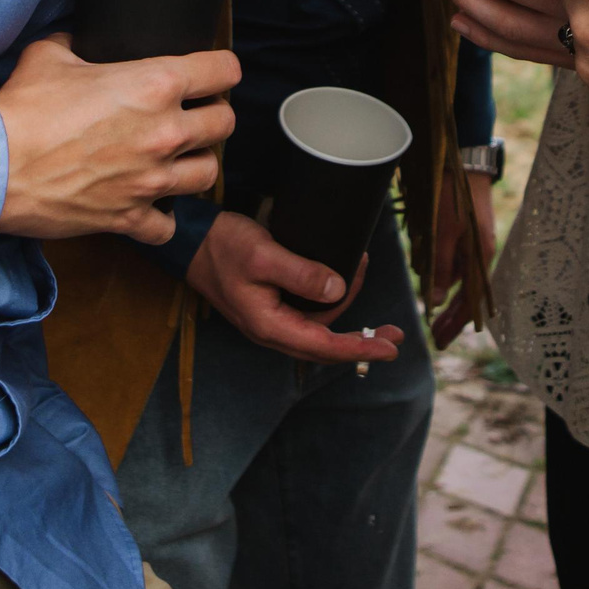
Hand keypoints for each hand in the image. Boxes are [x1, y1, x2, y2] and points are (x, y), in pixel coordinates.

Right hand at [0, 36, 238, 243]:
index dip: (221, 69)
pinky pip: (167, 225)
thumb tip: (77, 37)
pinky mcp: (131, 216)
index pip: (224, 70)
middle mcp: (164, 131)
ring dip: (195, 163)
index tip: (213, 74)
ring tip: (177, 158)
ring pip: (209, 172)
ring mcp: (151, 179)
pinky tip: (147, 203)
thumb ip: (75, 42)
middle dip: (213, 116)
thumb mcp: (49, 56)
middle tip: (193, 115)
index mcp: (154, 84)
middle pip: (225, 124)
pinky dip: (161, 217)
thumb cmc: (22, 111)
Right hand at [185, 212, 407, 364]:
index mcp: (269, 325)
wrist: (191, 240)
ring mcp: (272, 320)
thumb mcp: (264, 255)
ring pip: (320, 327)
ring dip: (347, 311)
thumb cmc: (223, 246)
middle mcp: (272, 330)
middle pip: (326, 345)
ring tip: (363, 272)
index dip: (360, 348)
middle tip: (396, 333)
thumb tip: (339, 289)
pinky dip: (331, 301)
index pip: (324, 346)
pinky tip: (342, 280)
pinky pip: (310, 314)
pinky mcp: (272, 306)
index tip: (390, 347)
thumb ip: (301, 273)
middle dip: (363, 341)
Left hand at [427, 167, 497, 348]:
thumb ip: (439, 267)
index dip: (455, 323)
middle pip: (467, 294)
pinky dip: (443, 273)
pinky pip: (455, 260)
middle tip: (436, 336)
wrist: (464, 160)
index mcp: (479, 258)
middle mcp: (479, 254)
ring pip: (458, 277)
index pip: (469, 301)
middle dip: (451, 317)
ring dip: (445, 294)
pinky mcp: (466, 232)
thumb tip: (436, 300)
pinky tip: (429, 274)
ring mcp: (474, 243)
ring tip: (432, 312)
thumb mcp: (442, 232)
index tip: (441, 341)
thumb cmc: (453, 195)